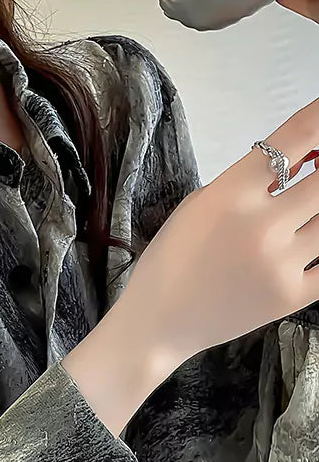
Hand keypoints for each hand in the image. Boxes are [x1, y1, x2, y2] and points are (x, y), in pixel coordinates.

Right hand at [116, 96, 318, 369]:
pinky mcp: (293, 296)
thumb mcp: (198, 205)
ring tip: (300, 210)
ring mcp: (281, 263)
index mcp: (230, 195)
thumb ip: (249, 181)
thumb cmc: (171, 260)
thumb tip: (306, 157)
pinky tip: (307, 240)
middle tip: (315, 172)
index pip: (296, 139)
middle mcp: (261, 226)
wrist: (158, 323)